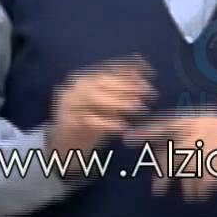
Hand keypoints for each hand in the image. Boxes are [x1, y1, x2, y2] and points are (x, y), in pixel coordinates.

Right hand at [47, 55, 155, 172]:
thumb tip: (141, 71)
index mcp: (85, 78)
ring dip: (118, 101)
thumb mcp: (109, 104)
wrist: (68, 147)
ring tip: (137, 107)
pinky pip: (88, 120)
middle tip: (147, 90)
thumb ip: (121, 88)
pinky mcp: (66, 121)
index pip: (108, 69)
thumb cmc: (93, 122)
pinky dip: (107, 123)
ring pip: (93, 97)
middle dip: (126, 85)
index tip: (150, 71)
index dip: (129, 69)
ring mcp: (68, 103)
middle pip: (101, 81)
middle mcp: (74, 87)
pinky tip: (122, 126)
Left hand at [124, 113, 216, 200]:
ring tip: (189, 194)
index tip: (128, 139)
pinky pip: (198, 183)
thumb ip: (194, 141)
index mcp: (204, 117)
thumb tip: (165, 157)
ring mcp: (212, 144)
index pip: (169, 123)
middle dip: (161, 170)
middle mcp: (205, 127)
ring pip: (184, 168)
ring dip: (184, 185)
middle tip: (156, 189)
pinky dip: (199, 192)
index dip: (148, 131)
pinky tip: (203, 194)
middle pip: (172, 149)